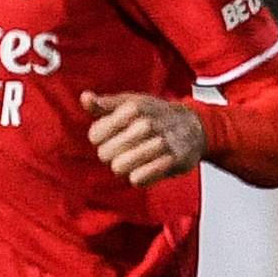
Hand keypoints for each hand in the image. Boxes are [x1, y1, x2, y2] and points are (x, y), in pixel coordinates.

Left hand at [80, 90, 205, 186]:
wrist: (192, 126)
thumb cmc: (155, 114)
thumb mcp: (129, 102)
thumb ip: (104, 104)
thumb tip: (85, 97)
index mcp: (131, 108)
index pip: (95, 135)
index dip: (101, 139)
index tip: (112, 135)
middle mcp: (146, 124)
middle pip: (105, 154)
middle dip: (113, 155)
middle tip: (127, 148)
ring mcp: (160, 142)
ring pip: (120, 168)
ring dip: (126, 167)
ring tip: (137, 158)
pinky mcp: (172, 161)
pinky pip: (139, 179)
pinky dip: (140, 177)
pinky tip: (148, 167)